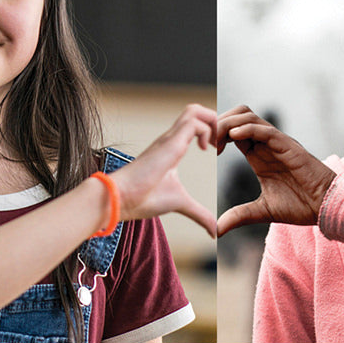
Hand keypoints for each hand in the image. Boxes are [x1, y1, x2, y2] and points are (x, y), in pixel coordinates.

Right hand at [109, 104, 217, 236]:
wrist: (120, 199)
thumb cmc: (143, 199)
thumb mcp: (181, 204)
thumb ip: (200, 214)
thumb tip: (215, 232)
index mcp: (173, 148)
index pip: (195, 124)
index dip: (212, 131)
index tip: (219, 151)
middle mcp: (171, 139)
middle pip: (197, 110)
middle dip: (216, 121)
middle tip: (222, 144)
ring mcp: (169, 138)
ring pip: (195, 110)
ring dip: (213, 122)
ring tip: (217, 144)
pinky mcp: (170, 143)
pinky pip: (194, 122)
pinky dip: (208, 131)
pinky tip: (207, 150)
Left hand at [215, 106, 336, 236]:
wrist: (326, 206)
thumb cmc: (300, 206)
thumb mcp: (262, 211)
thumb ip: (238, 216)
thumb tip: (217, 230)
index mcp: (258, 154)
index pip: (233, 132)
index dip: (217, 135)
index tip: (205, 149)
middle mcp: (266, 144)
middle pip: (237, 116)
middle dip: (219, 123)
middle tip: (207, 142)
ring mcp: (277, 142)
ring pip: (248, 117)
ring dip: (229, 123)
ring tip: (216, 140)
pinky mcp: (288, 145)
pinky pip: (265, 129)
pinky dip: (247, 128)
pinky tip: (234, 137)